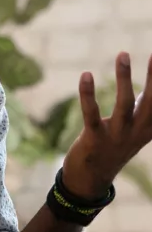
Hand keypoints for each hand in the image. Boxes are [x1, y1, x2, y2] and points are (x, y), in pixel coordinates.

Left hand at [63, 53, 151, 199]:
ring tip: (124, 53)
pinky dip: (88, 94)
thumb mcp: (135, 128)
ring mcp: (117, 136)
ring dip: (124, 77)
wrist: (91, 179)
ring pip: (125, 104)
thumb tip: (151, 87)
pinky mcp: (94, 139)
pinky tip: (86, 75)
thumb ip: (145, 108)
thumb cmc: (114, 145)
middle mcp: (137, 132)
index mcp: (149, 127)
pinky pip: (91, 114)